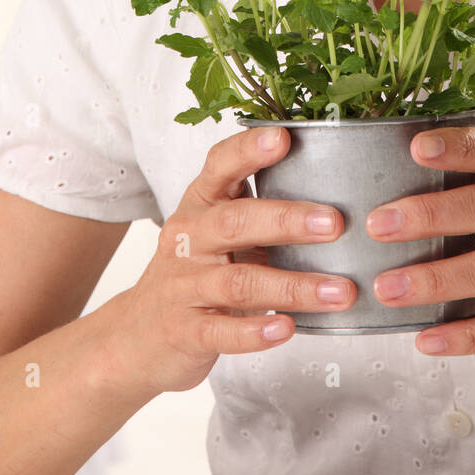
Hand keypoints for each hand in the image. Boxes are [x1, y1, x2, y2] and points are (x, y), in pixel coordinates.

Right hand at [101, 125, 354, 395]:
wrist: (136, 337)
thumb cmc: (194, 274)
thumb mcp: (217, 234)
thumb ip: (261, 214)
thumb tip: (338, 200)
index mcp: (201, 205)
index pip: (220, 166)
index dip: (249, 151)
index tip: (284, 137)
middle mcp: (188, 238)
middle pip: (235, 222)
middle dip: (287, 220)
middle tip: (335, 223)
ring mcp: (183, 286)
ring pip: (238, 282)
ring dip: (293, 287)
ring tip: (338, 292)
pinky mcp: (184, 331)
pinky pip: (221, 331)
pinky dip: (255, 331)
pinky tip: (287, 329)